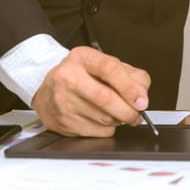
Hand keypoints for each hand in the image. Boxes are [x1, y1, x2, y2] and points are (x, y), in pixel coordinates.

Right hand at [32, 46, 150, 136]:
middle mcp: (68, 77)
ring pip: (104, 118)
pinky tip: (101, 119)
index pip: (109, 69)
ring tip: (117, 112)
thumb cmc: (83, 76)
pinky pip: (97, 132)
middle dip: (128, 111)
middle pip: (105, 98)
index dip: (129, 87)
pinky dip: (107, 129)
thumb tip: (142, 95)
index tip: (142, 100)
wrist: (48, 90)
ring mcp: (63, 100)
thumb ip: (132, 76)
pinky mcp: (63, 122)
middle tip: (137, 114)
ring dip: (119, 120)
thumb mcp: (107, 65)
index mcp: (82, 57)